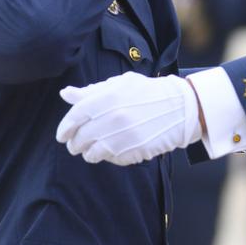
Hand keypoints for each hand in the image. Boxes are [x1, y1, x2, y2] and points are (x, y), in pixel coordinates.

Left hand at [57, 73, 200, 165]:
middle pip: (80, 138)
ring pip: (92, 153)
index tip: (62, 135)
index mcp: (107, 98)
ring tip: (92, 151)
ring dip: (89, 153)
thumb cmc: (149, 93)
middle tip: (76, 145)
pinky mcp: (134, 150)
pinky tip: (112, 151)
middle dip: (75, 144)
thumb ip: (92, 91)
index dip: (64, 129)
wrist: (182, 107)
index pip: (74, 117)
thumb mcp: (121, 85)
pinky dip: (107, 158)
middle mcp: (112, 117)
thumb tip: (66, 94)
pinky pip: (111, 159)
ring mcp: (124, 135)